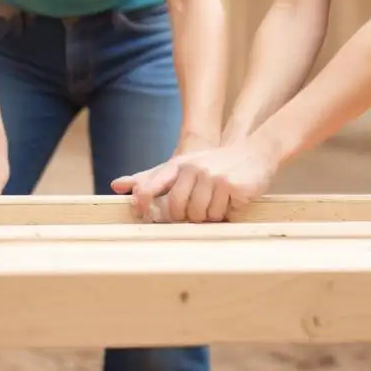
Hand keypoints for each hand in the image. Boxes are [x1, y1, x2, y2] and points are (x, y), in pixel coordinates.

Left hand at [111, 134, 279, 222]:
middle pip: (177, 210)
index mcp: (179, 165)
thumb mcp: (183, 166)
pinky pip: (221, 214)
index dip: (142, 202)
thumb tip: (115, 185)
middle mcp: (193, 169)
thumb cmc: (215, 164)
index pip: (152, 184)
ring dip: (209, 216)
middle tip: (199, 209)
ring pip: (200, 215)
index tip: (141, 214)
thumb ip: (152, 177)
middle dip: (187, 216)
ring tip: (218, 202)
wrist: (255, 153)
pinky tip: (232, 200)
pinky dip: (227, 214)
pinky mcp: (231, 185)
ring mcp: (213, 176)